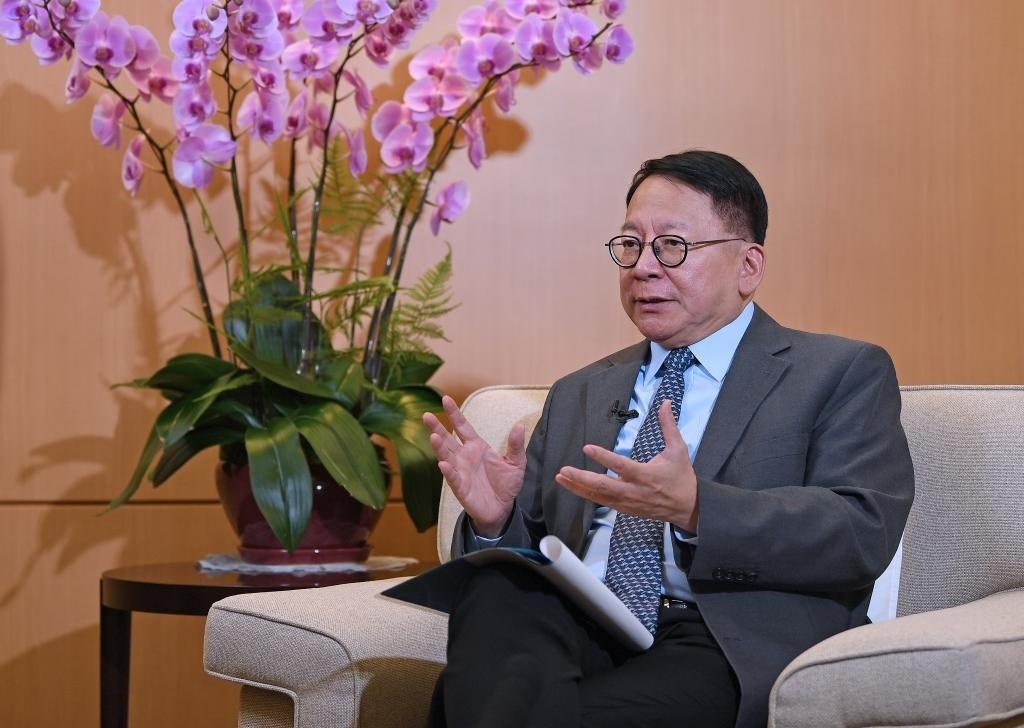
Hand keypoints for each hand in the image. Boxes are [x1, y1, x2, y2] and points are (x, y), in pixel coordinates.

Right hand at [423, 395, 526, 537]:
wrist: (503, 509)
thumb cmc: (506, 484)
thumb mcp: (516, 463)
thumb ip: (516, 445)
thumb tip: (520, 426)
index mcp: (477, 447)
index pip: (463, 427)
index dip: (454, 414)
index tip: (446, 399)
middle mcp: (464, 457)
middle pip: (447, 439)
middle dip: (436, 427)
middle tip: (426, 415)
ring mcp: (460, 471)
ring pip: (446, 456)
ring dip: (439, 447)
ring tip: (433, 436)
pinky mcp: (460, 488)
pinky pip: (453, 478)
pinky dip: (448, 471)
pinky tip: (443, 464)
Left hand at [554, 401, 698, 531]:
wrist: (688, 508)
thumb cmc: (682, 477)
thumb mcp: (678, 450)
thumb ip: (669, 426)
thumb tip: (664, 403)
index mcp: (646, 475)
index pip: (621, 465)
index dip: (603, 457)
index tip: (587, 448)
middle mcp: (634, 490)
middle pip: (603, 485)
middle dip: (581, 478)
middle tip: (563, 470)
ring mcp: (628, 502)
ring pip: (599, 496)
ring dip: (578, 487)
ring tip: (560, 477)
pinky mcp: (625, 508)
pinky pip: (602, 502)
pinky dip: (586, 495)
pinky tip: (573, 487)